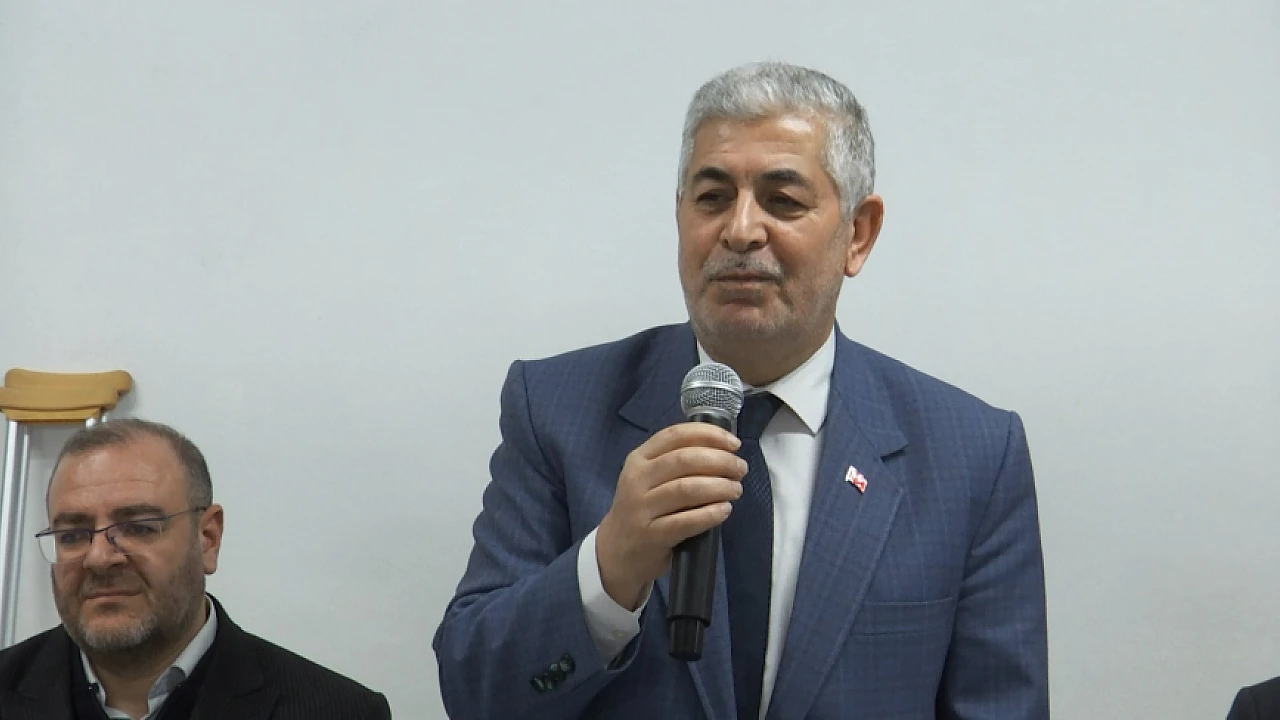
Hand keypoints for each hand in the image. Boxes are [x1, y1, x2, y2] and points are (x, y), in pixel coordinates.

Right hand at [595, 423, 747, 609]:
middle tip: (740, 469)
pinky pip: (686, 521)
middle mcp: (637, 479)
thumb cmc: (643, 509)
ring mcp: (641, 508)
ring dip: (719, 486)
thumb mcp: (649, 479)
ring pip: (687, 489)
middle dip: (720, 461)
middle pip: (684, 460)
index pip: (675, 435)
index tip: (734, 443)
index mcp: (639, 459)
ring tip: (735, 490)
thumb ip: (677, 461)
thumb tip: (724, 450)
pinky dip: (710, 514)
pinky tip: (724, 510)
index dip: (708, 435)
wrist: (617, 551)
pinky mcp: (651, 535)